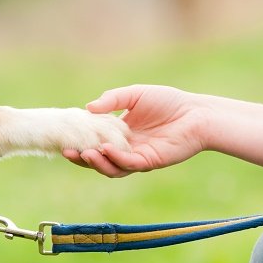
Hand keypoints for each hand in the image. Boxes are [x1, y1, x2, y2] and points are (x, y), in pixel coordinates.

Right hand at [63, 85, 208, 177]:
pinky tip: (105, 150)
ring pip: (111, 167)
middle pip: (98, 159)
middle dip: (81, 157)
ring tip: (84, 153)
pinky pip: (128, 164)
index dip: (79, 141)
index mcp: (119, 133)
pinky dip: (115, 159)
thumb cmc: (168, 102)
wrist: (196, 113)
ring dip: (96, 162)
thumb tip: (88, 108)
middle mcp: (125, 148)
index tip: (65, 137)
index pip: (94, 141)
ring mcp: (136, 157)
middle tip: (67, 151)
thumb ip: (112, 100)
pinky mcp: (149, 162)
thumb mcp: (134, 95)